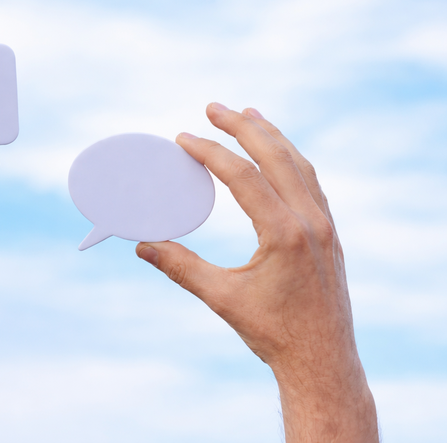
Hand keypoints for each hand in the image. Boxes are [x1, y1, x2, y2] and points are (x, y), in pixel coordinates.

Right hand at [136, 103, 376, 440]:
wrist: (323, 362)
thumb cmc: (272, 333)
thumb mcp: (221, 298)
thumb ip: (180, 266)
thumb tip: (141, 245)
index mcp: (285, 233)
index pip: (243, 176)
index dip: (211, 153)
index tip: (183, 139)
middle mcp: (310, 222)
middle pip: (276, 157)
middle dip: (243, 127)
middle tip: (213, 107)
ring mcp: (325, 226)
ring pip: (299, 165)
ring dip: (272, 136)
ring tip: (248, 114)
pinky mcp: (329, 234)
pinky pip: (310, 183)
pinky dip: (291, 159)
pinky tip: (277, 154)